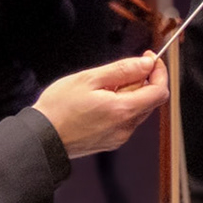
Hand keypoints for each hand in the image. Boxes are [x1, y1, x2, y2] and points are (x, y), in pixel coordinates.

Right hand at [32, 53, 166, 157]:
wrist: (41, 138)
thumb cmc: (59, 108)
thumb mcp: (89, 79)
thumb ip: (122, 70)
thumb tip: (146, 64)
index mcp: (124, 109)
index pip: (160, 90)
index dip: (158, 72)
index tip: (149, 59)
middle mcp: (126, 126)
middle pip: (150, 100)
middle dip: (140, 82)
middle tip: (116, 73)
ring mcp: (120, 136)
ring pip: (137, 110)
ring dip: (128, 95)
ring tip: (100, 91)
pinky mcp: (111, 142)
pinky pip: (125, 121)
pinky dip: (119, 108)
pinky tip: (97, 105)